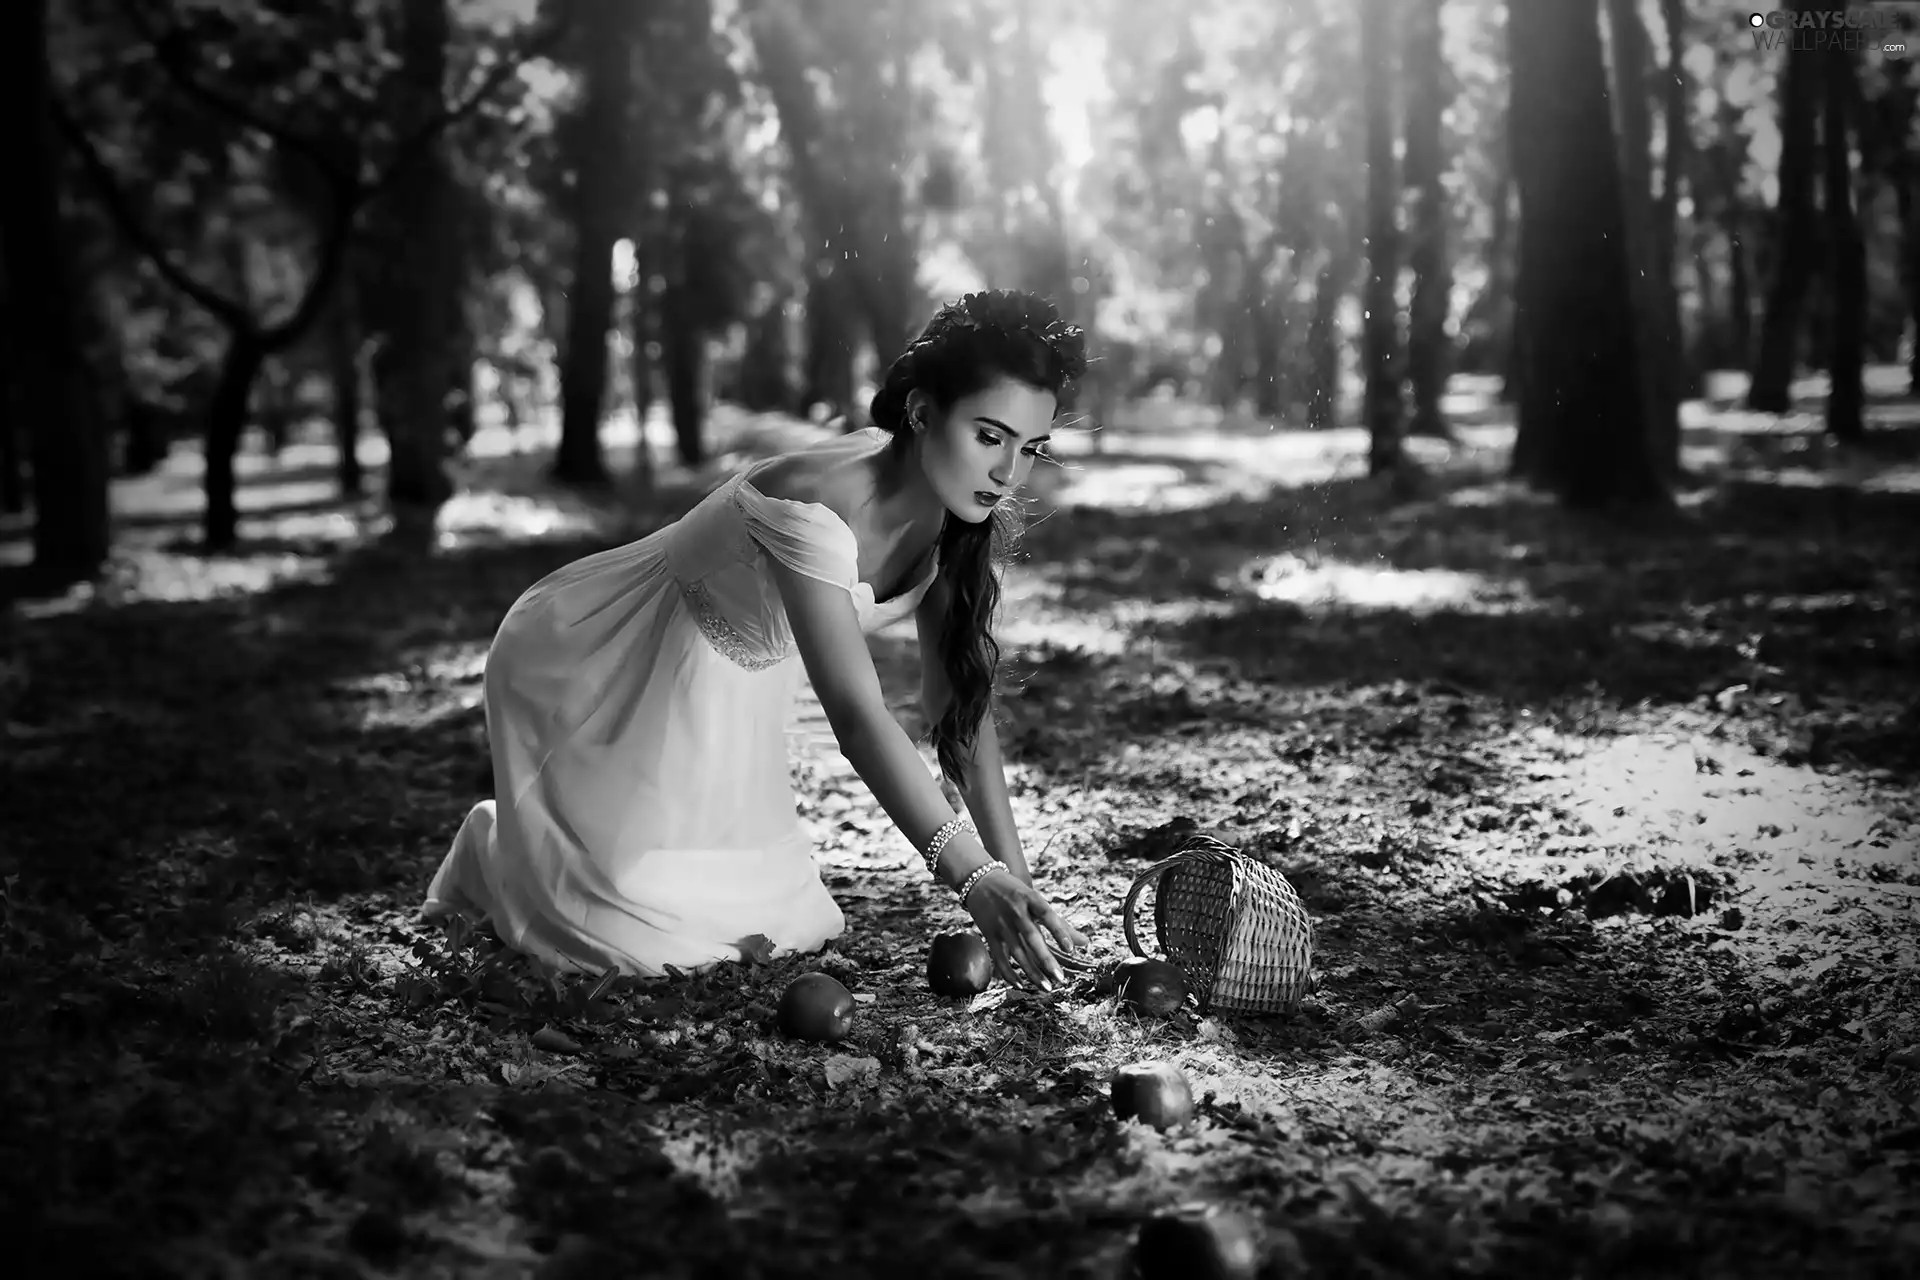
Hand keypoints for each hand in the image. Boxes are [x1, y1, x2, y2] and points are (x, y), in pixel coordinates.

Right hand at [963, 870, 1088, 990]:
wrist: (979, 880)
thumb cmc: (1015, 892)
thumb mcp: (1037, 901)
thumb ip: (1060, 924)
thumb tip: (1085, 943)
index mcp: (1030, 898)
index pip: (1047, 915)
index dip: (1059, 932)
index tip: (1071, 950)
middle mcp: (1016, 911)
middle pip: (1032, 938)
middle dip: (1046, 959)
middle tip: (1060, 978)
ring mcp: (1001, 923)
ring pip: (1017, 952)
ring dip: (1032, 972)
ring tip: (1046, 987)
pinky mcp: (989, 934)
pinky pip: (999, 957)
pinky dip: (1009, 972)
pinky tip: (1020, 984)